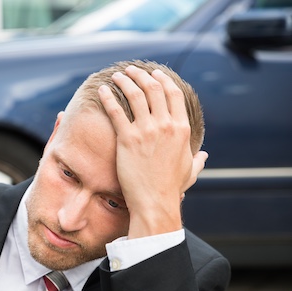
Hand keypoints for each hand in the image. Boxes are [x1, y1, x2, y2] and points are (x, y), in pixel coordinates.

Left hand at [98, 65, 207, 238]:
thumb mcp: (190, 170)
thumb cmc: (171, 189)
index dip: (164, 80)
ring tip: (118, 76)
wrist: (154, 202)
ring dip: (126, 81)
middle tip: (132, 70)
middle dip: (142, 75)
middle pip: (154, 89)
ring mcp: (146, 131)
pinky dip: (109, 97)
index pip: (174, 94)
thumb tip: (204, 155)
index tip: (155, 74)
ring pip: (135, 95)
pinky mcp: (127, 139)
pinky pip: (116, 111)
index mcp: (181, 128)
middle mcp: (165, 125)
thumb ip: (197, 159)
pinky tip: (103, 90)